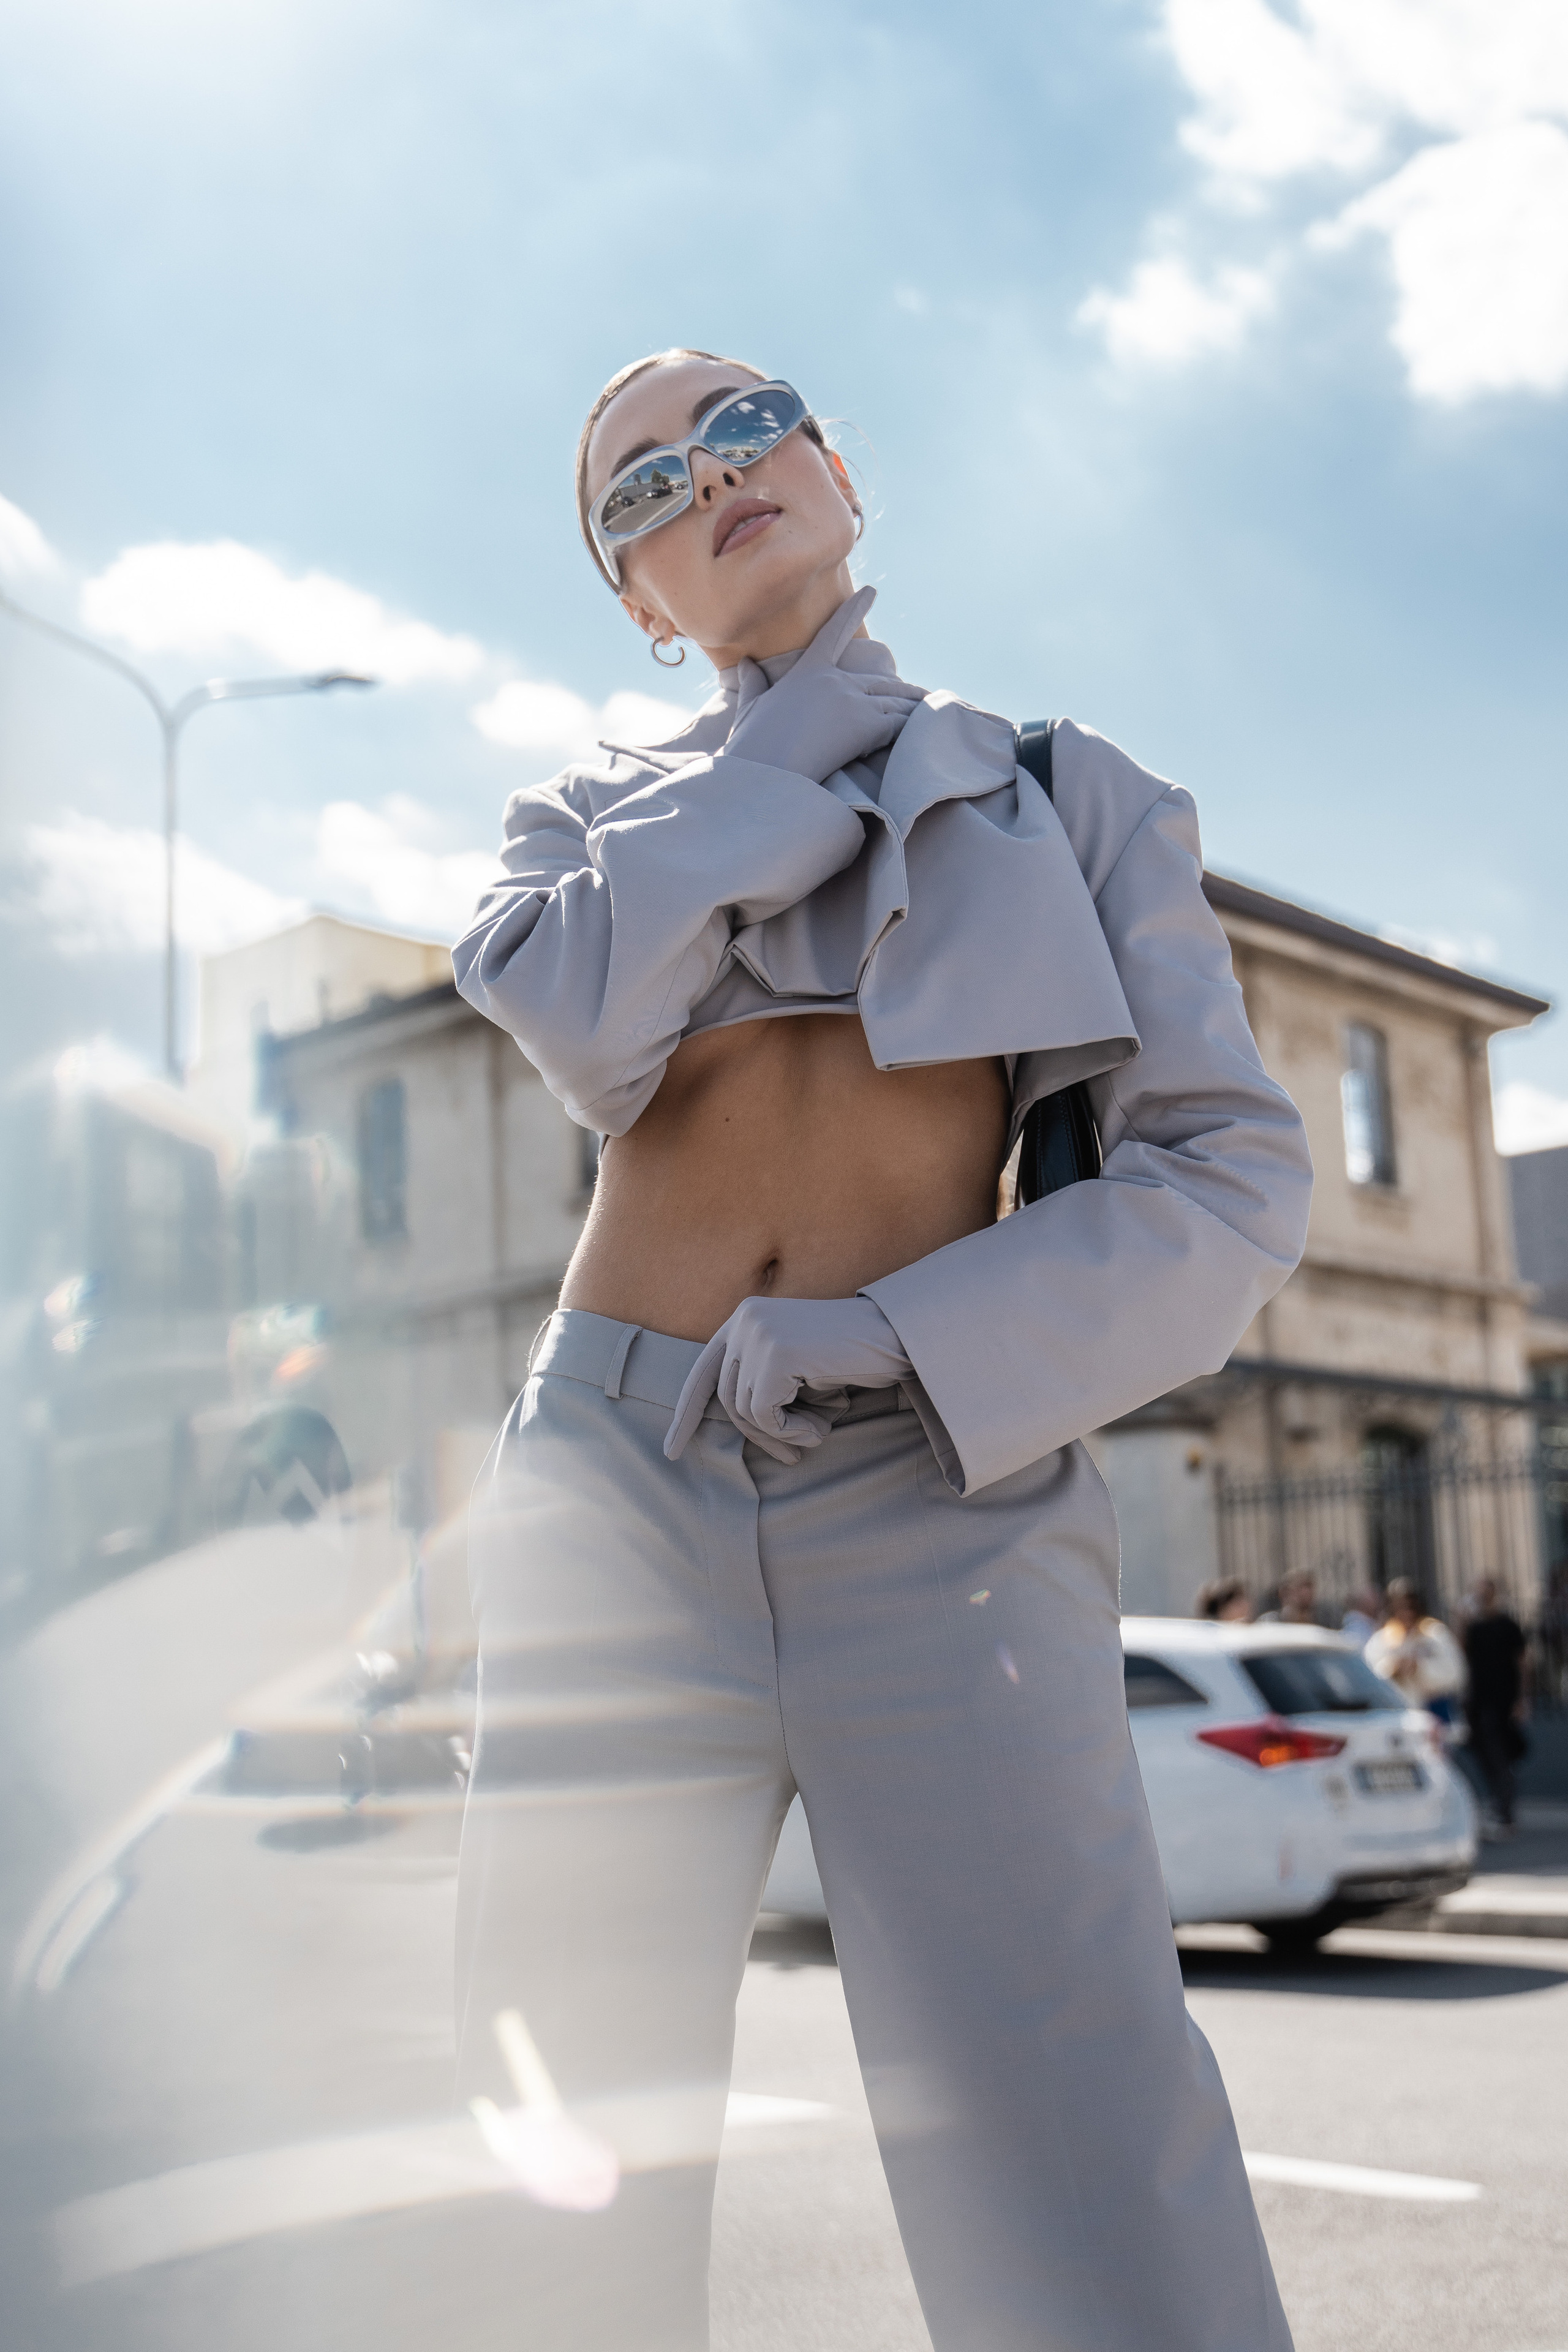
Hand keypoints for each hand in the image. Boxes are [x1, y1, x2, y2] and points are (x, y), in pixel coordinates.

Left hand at [664, 1294, 912, 1464]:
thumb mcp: (797, 1369)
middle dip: (759, 1436)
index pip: (703, 1372)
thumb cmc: (853, 1359)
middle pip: (728, 1399)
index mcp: (746, 1318)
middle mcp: (745, 1319)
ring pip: (745, 1411)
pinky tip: (822, 1422)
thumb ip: (762, 1384)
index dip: (686, 1414)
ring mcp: (758, 1333)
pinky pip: (765, 1415)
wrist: (897, 1338)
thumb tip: (735, 1425)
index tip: (671, 1452)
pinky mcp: (775, 1354)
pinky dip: (792, 1430)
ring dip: (782, 1434)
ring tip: (818, 1429)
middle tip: (793, 1459)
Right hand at [722, 587, 922, 784]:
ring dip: (914, 710)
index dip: (855, 609)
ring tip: (934, 712)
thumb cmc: (752, 745)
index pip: (836, 631)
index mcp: (808, 671)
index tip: (871, 591)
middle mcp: (835, 679)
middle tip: (924, 695)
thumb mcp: (751, 708)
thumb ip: (753, 683)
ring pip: (895, 701)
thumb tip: (744, 664)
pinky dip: (912, 728)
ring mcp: (852, 700)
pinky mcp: (866, 724)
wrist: (766, 774)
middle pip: (880, 682)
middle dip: (904, 692)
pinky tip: (926, 733)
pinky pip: (898, 723)